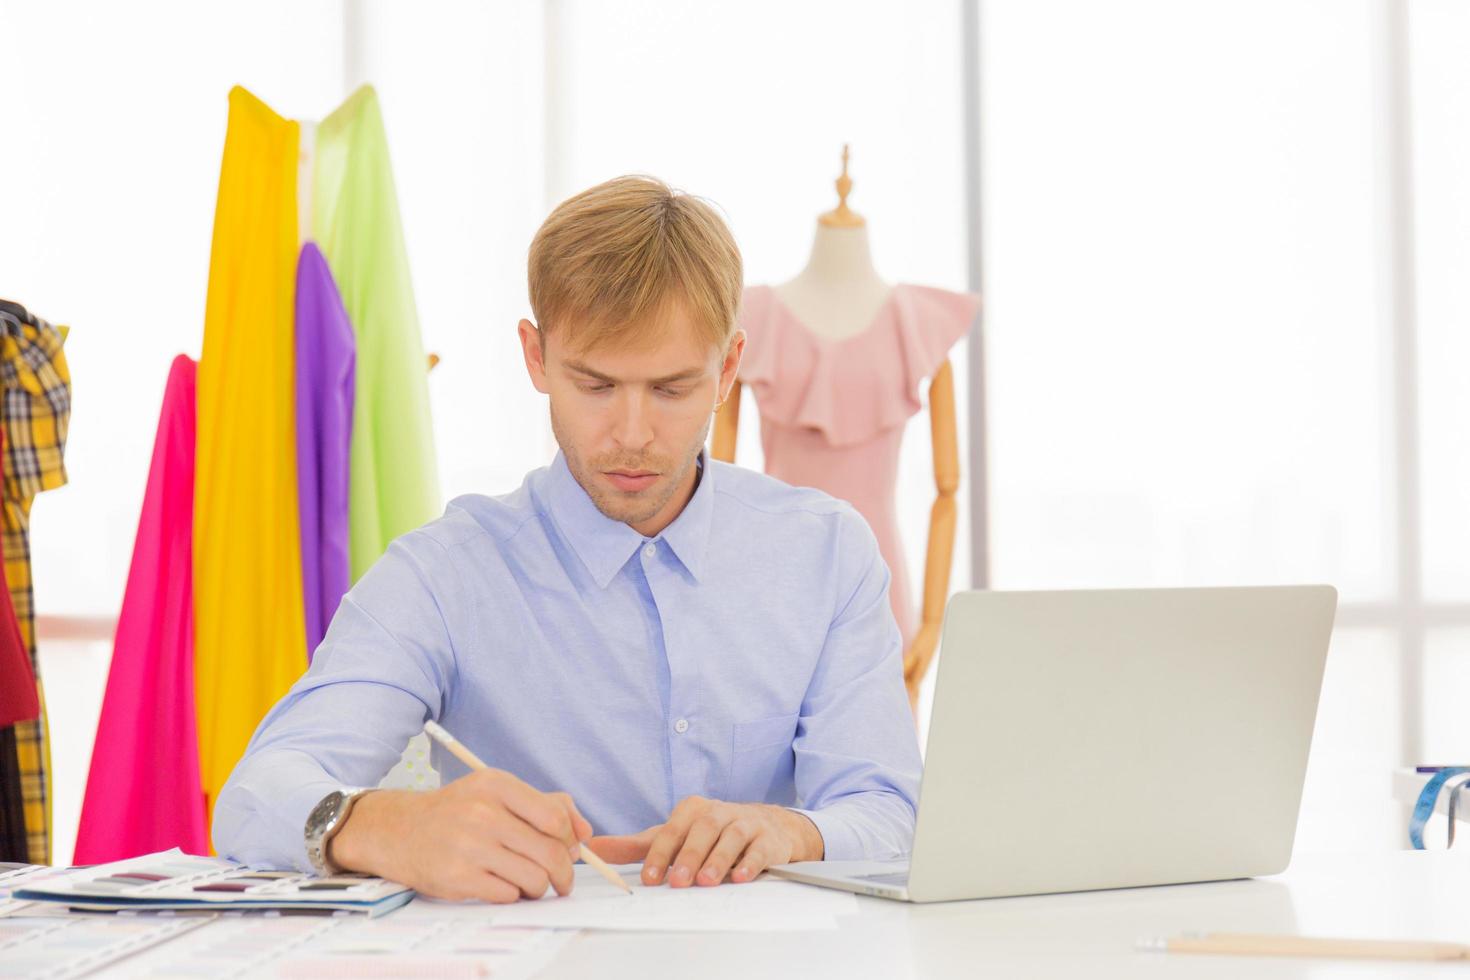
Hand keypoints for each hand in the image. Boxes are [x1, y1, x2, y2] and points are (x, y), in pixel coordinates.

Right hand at [328, 769, 592, 903]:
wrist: (398, 830)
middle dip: (564, 872)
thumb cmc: (457, 811)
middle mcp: (482, 813)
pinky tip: (503, 886)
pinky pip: (508, 895)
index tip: (570, 850)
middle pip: (550, 852)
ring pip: (533, 878)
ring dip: (539, 887)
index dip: (570, 839)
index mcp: (496, 785)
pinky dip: (513, 895)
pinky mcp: (457, 878)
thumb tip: (585, 832)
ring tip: (530, 884)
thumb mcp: (496, 791)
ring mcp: (469, 846)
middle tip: (562, 881)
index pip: (554, 817)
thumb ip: (545, 804)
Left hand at [586, 796, 823, 887]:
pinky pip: (759, 849)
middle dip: (689, 855)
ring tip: (706, 882)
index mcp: (692, 810)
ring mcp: (745, 823)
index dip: (660, 853)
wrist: (764, 826)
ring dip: (718, 859)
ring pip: (731, 837)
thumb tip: (594, 848)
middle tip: (677, 882)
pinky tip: (741, 877)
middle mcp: (718, 812)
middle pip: (702, 829)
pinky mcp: (767, 838)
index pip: (672, 829)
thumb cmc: (709, 834)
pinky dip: (750, 862)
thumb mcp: (673, 836)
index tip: (650, 878)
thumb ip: (635, 845)